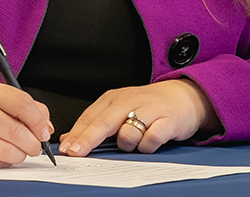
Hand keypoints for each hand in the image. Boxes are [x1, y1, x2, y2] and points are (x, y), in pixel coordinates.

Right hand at [0, 81, 52, 167]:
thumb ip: (23, 107)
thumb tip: (45, 125)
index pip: (22, 103)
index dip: (39, 121)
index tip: (43, 130)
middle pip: (17, 130)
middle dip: (33, 144)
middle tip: (35, 147)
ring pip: (8, 150)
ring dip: (20, 155)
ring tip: (19, 151)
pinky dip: (3, 162)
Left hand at [58, 79, 220, 156]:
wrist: (184, 96)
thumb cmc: (148, 105)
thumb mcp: (119, 110)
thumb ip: (95, 124)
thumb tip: (69, 140)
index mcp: (114, 98)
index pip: (90, 117)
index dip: (77, 134)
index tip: (65, 149)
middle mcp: (129, 101)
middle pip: (104, 122)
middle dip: (87, 139)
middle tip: (75, 153)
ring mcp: (149, 109)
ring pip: (127, 133)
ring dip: (127, 144)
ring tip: (135, 140)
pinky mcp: (167, 120)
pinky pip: (151, 140)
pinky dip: (147, 146)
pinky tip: (149, 142)